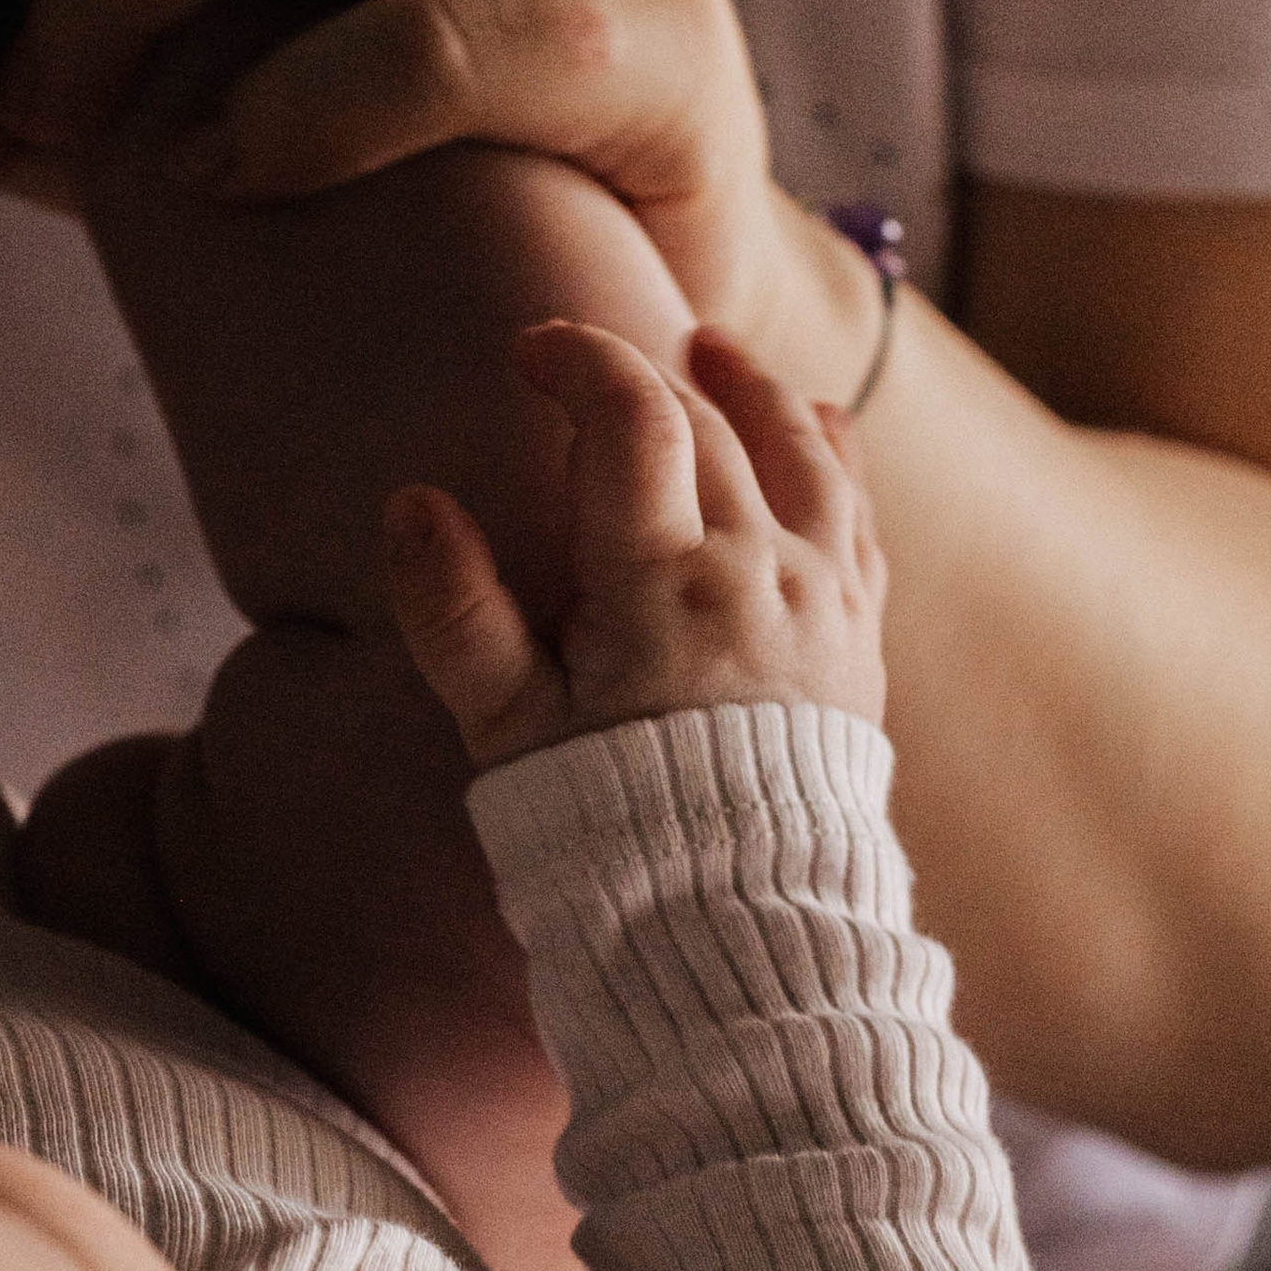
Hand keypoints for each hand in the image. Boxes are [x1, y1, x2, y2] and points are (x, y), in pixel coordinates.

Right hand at [389, 321, 886, 776]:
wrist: (740, 920)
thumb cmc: (610, 820)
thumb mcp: (508, 726)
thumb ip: (455, 612)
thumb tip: (412, 503)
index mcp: (664, 582)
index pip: (632, 416)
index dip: (580, 358)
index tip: (529, 350)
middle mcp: (758, 569)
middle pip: (709, 422)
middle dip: (639, 373)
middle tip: (579, 366)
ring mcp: (822, 597)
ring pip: (801, 449)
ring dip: (751, 389)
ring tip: (710, 351)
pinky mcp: (858, 633)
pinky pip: (855, 514)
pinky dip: (830, 454)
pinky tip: (812, 426)